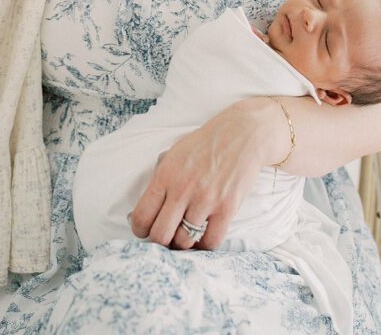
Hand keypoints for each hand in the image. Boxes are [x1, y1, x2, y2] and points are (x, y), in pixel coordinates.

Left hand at [130, 98, 284, 250]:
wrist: (241, 134)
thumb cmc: (204, 144)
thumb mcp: (174, 154)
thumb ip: (161, 180)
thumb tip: (146, 210)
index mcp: (165, 174)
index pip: (141, 216)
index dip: (139, 229)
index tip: (145, 230)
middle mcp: (182, 189)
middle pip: (160, 235)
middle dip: (159, 240)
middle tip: (165, 235)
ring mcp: (206, 200)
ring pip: (184, 242)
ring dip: (182, 243)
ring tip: (184, 234)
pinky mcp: (227, 209)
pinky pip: (210, 242)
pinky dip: (204, 245)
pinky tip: (202, 236)